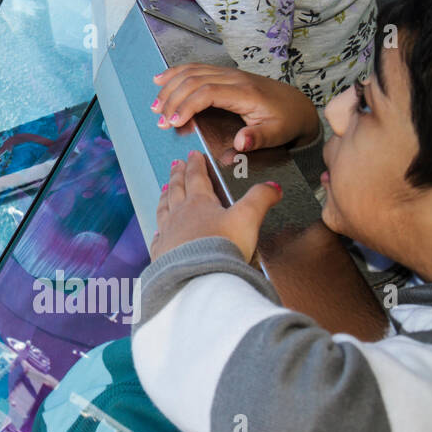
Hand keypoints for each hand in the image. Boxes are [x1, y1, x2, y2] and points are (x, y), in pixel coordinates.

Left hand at [150, 151, 282, 261]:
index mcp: (199, 203)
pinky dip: (158, 231)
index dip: (195, 164)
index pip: (196, 178)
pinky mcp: (162, 254)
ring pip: (164, 210)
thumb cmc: (223, 246)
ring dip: (165, 197)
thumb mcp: (247, 217)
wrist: (199, 277)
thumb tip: (273, 186)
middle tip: (175, 164)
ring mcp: (168, 234)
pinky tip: (157, 231)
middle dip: (177, 175)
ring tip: (164, 189)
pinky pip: (158, 238)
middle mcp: (179, 215)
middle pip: (177, 190)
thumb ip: (260, 198)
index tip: (192, 154)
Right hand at [151, 63, 320, 152]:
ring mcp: (227, 73)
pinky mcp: (224, 73)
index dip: (187, 105)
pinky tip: (161, 79)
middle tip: (161, 121)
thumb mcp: (278, 134)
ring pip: (191, 72)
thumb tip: (240, 143)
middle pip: (193, 80)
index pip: (207, 92)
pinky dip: (175, 73)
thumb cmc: (286, 121)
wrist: (297, 105)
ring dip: (169, 87)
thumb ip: (258, 138)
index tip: (174, 122)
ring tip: (156, 106)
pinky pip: (195, 68)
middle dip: (172, 100)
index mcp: (245, 93)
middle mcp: (233, 78)